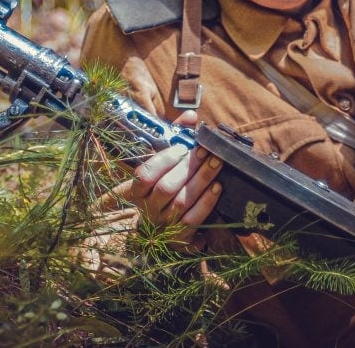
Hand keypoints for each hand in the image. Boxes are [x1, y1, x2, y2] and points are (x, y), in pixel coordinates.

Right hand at [125, 110, 223, 249]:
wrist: (163, 224)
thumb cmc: (164, 183)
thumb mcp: (164, 161)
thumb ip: (174, 136)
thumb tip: (191, 117)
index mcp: (138, 190)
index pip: (145, 175)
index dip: (164, 160)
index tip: (182, 147)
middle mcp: (147, 208)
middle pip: (167, 187)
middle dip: (189, 167)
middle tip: (207, 152)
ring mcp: (163, 224)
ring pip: (181, 203)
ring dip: (201, 181)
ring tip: (216, 164)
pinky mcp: (178, 238)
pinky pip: (193, 220)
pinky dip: (206, 203)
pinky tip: (217, 188)